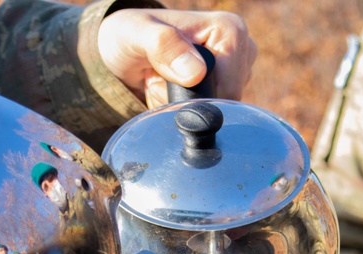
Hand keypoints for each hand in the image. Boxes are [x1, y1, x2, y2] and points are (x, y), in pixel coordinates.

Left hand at [97, 9, 255, 107]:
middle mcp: (240, 49)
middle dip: (190, 101)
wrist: (122, 50)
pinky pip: (210, 114)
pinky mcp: (225, 88)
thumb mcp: (136, 34)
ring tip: (164, 83)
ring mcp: (235, 71)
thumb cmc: (129, 35)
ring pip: (217, 110)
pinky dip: (186, 110)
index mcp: (229, 30)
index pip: (230, 87)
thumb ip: (164, 45)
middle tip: (162, 81)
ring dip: (184, 105)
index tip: (170, 85)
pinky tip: (171, 92)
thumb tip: (196, 73)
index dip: (200, 97)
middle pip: (226, 101)